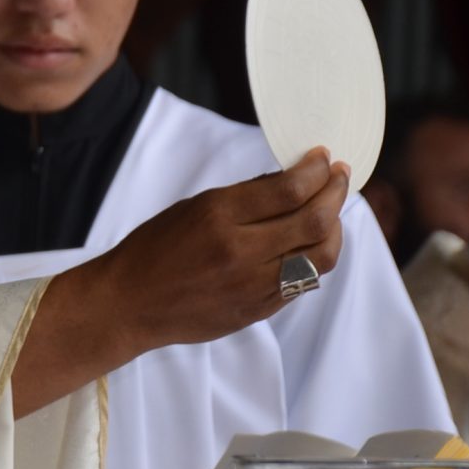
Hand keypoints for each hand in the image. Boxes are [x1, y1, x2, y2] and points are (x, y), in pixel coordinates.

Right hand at [7, 150, 347, 415]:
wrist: (128, 304)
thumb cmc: (155, 250)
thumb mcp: (193, 208)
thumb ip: (245, 196)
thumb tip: (291, 179)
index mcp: (218, 217)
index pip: (289, 189)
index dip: (316, 170)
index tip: (324, 158)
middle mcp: (240, 252)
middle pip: (314, 220)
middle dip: (336, 193)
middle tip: (339, 177)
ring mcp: (252, 286)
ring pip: (321, 256)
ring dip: (335, 228)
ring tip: (332, 212)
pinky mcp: (258, 310)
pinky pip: (305, 282)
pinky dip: (315, 257)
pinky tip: (312, 243)